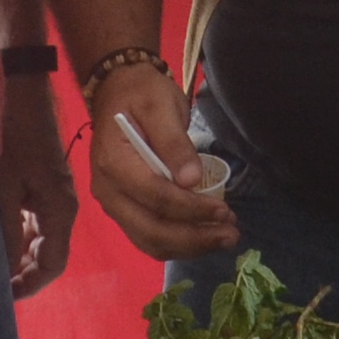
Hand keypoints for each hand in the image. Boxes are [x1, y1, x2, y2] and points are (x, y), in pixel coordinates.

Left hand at [0, 71, 77, 296]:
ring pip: (38, 238)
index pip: (53, 264)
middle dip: (21, 274)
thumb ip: (8, 231)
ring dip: (17, 254)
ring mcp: (51, 193)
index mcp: (60, 209)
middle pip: (47, 254)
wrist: (21, 85)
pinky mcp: (40, 182)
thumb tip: (7, 271)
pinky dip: (15, 233)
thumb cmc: (11, 134)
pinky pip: (32, 219)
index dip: (29, 286)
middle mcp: (61, 205)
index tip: (0, 297)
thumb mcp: (5, 186)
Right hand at [83, 60, 238, 259]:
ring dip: (188, 246)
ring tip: (223, 239)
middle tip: (231, 235)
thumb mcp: (161, 107)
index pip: (156, 197)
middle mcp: (108, 191)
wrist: (118, 91)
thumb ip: (175, 144)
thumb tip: (192, 181)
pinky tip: (203, 236)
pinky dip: (177, 243)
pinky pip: (148, 236)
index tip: (224, 210)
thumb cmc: (141, 95)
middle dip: (194, 238)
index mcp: (114, 163)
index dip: (192, 209)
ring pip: (149, 241)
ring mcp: (113, 203)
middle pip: (151, 230)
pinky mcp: (123, 209)